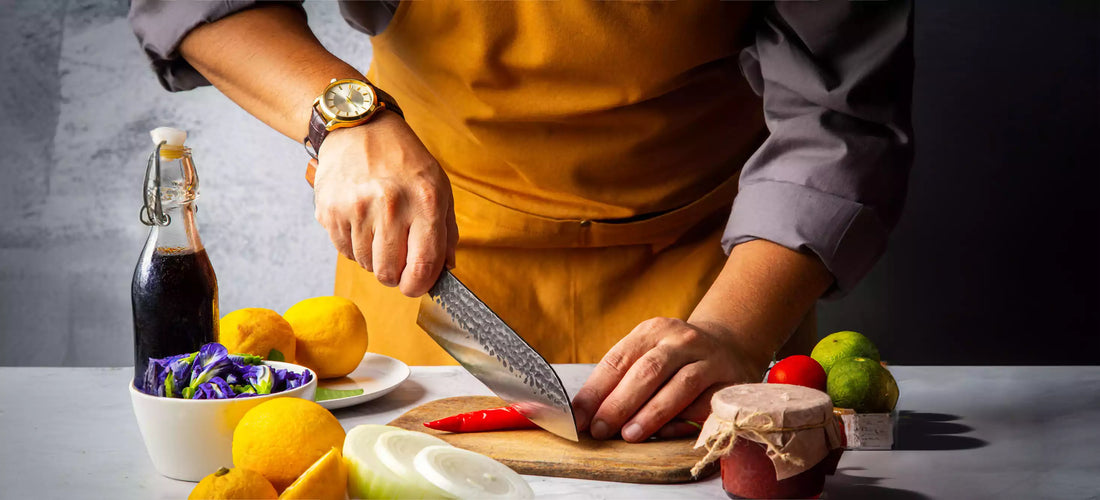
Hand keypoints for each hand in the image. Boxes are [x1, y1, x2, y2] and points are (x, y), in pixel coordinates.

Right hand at [312, 111, 457, 296]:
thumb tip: (445, 270)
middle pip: (388, 273)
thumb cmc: (404, 160)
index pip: (423, 265)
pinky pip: (344, 251)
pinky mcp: (330, 210)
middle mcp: (390, 205)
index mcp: (424, 202)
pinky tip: (361, 223)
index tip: (416, 285)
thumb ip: (446, 232)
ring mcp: (356, 208)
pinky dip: (354, 246)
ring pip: (365, 264)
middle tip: (397, 258)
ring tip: (378, 230)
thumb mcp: (439, 187)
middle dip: (395, 274)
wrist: (359, 128)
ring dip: (373, 257)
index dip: (419, 286)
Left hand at [571, 317, 770, 442]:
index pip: (618, 360)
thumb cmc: (675, 359)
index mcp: (652, 331)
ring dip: (652, 413)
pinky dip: (685, 420)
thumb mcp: (648, 354)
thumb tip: (586, 415)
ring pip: (680, 385)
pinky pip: (706, 404)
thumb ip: (621, 380)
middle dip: (620, 403)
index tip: (578, 418)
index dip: (595, 391)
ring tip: (629, 435)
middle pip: (647, 371)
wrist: (730, 345)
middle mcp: (681, 340)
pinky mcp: (730, 381)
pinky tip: (666, 434)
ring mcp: (709, 359)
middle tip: (600, 430)